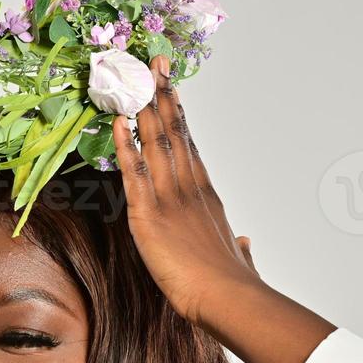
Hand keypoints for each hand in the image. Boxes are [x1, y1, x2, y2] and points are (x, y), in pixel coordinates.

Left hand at [111, 56, 261, 324]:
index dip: (179, 118)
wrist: (226, 298)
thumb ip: (239, 248)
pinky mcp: (148, 213)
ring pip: (156, 142)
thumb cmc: (232, 286)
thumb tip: (244, 243)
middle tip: (156, 64)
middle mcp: (189, 188)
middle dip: (164, 96)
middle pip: (175, 132)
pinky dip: (124, 143)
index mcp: (207, 196)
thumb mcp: (238, 259)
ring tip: (137, 76)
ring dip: (145, 107)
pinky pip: (133, 170)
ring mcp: (170, 197)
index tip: (173, 93)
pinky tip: (118, 120)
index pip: (189, 148)